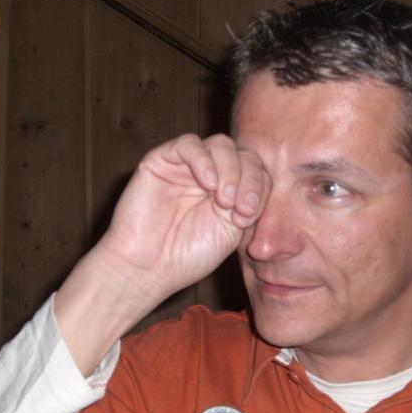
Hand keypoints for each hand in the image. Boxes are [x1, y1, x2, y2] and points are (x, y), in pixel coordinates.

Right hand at [96, 132, 269, 298]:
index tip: (248, 217)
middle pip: (243, 154)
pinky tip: (206, 184)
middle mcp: (210, 174)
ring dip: (230, 170)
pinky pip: (188, 143)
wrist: (147, 269)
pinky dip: (203, 160)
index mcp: (230, 191)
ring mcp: (186, 166)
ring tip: (224, 200)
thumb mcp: (232, 232)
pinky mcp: (161, 160)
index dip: (259, 189)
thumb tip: (264, 183)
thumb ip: (248, 205)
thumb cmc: (188, 256)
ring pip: (220, 144)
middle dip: (249, 179)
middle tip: (240, 208)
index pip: (257, 172)